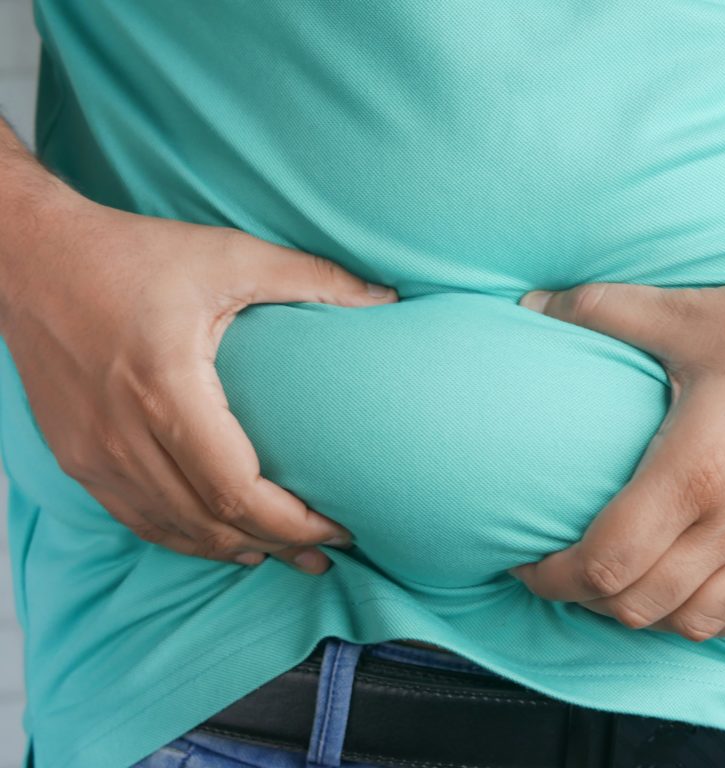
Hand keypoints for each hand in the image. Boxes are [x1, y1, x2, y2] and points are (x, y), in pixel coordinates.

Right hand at [1, 193, 397, 573]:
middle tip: (325, 555)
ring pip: (173, 530)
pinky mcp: (75, 456)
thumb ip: (312, 277)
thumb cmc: (130, 253)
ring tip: (284, 556)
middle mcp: (123, 434)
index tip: (339, 528)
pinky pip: (136, 519)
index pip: (238, 490)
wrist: (28, 257)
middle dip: (277, 545)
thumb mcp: (229, 254)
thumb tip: (385, 299)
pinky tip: (220, 541)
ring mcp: (92, 453)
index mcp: (166, 388)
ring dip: (233, 549)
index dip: (293, 522)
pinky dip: (184, 538)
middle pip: (211, 521)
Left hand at [509, 261, 724, 639]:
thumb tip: (529, 305)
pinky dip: (709, 618)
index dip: (553, 576)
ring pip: (694, 622)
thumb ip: (600, 311)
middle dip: (585, 600)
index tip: (526, 563)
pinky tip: (690, 594)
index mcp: (694, 474)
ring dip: (642, 615)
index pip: (606, 562)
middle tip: (562, 571)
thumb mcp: (687, 312)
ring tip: (617, 585)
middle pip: (639, 606)